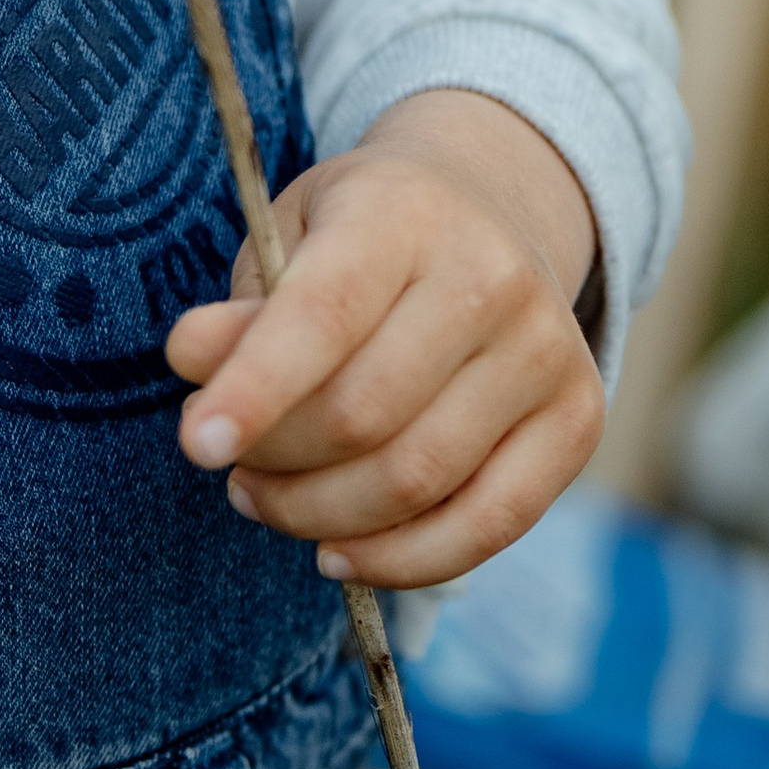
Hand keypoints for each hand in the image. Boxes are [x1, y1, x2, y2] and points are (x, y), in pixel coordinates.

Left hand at [164, 89, 603, 589]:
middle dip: (277, 463)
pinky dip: (401, 559)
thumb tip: (191, 361)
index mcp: (404, 212)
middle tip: (234, 469)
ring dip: (321, 516)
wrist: (493, 208)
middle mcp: (492, 277)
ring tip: (269, 501)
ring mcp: (545, 352)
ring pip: (418, 481)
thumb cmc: (364, 233)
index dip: (256, 388)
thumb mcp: (291, 233)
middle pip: (364, 415)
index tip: (196, 443)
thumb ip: (244, 306)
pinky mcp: (577, 420)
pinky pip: (488, 526)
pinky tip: (340, 550)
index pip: (323, 314)